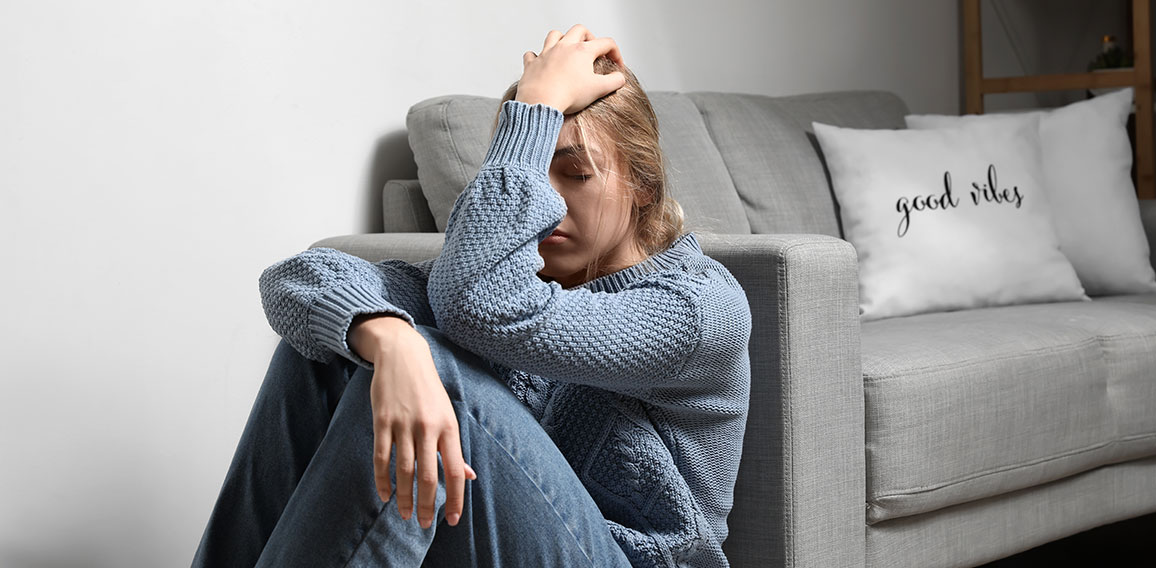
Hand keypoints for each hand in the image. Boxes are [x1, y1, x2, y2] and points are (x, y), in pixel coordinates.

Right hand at [349, 315, 476, 528]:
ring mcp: (403, 424)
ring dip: (403, 497)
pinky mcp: (381, 421)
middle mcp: (427, 427)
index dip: (454, 498)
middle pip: (427, 475)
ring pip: (403, 470)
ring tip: (404, 514)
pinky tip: (384, 495)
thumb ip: (454, 448)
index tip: (451, 519)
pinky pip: (381, 457)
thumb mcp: (448, 414)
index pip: (454, 470)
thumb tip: (468, 477)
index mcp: (448, 427)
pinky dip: (382, 479)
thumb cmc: (429, 390)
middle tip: (424, 524)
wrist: (403, 355)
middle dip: (427, 504)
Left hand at [516, 24, 625, 113]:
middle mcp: (564, 47)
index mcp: (582, 51)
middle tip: (593, 48)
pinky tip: (542, 62)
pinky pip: (532, 54)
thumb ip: (614, 82)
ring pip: (555, 35)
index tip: (616, 65)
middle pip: (579, 30)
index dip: (616, 53)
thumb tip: (620, 78)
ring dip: (563, 39)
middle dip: (589, 37)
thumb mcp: (598, 90)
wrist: (541, 102)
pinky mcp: (532, 64)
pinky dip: (537, 56)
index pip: (606, 43)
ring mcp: (546, 53)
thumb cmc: (568, 95)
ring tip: (567, 49)